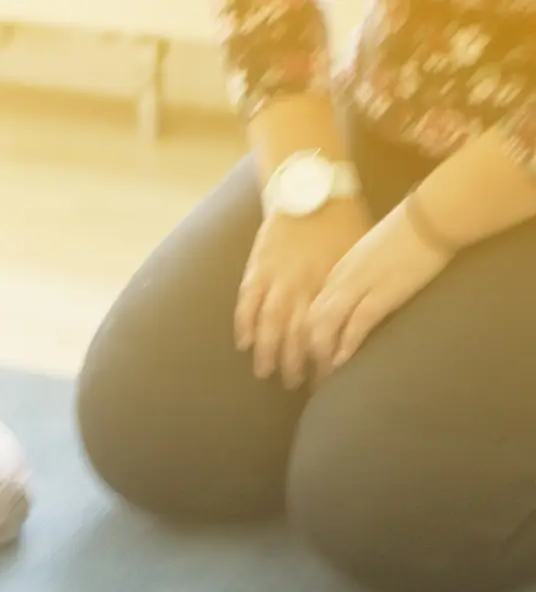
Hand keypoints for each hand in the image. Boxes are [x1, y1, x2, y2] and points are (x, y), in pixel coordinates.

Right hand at [234, 200, 370, 388]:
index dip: (325, 355)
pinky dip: (244, 323)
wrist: (311, 189)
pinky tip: (244, 343)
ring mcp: (276, 277)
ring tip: (266, 373)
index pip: (325, 329)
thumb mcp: (360, 253)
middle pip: (296, 332)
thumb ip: (355, 285)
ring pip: (270, 321)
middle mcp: (301, 284)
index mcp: (329, 282)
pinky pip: (247, 300)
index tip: (328, 376)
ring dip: (268, 350)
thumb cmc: (344, 221)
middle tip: (297, 384)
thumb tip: (365, 316)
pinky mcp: (258, 267)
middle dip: (296, 362)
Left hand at [305, 203, 452, 373]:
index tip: (299, 360)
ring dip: (320, 355)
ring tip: (321, 379)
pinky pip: (357, 323)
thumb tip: (351, 303)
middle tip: (303, 379)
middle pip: (307, 321)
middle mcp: (340, 281)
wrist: (429, 218)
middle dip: (302, 353)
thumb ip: (354, 279)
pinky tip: (341, 362)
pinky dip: (346, 344)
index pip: (305, 310)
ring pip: (325, 325)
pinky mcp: (384, 292)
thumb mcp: (368, 258)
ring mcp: (360, 286)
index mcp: (335, 273)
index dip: (298, 338)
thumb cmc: (405, 236)